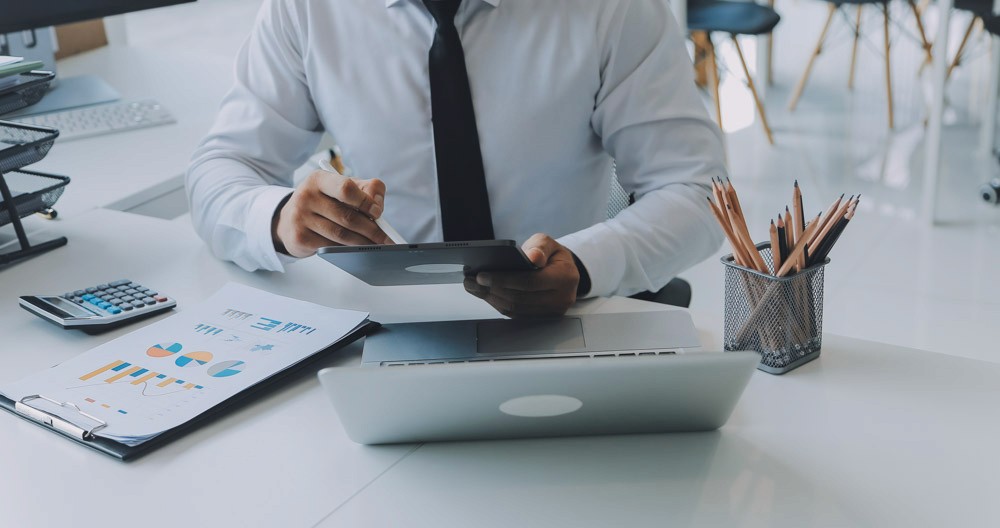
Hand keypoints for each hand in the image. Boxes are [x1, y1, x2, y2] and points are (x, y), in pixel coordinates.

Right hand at [272, 169, 390, 256]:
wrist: (290, 221)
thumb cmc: (324, 202)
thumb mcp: (342, 188)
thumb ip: (367, 189)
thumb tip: (378, 206)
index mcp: (319, 179)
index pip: (346, 188)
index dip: (365, 202)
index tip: (378, 213)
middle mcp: (306, 195)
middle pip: (347, 216)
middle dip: (371, 229)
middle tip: (385, 237)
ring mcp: (300, 217)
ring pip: (341, 234)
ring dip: (363, 242)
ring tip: (376, 245)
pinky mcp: (300, 237)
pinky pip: (331, 246)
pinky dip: (347, 249)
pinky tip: (356, 249)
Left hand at [464, 233, 579, 317]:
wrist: (565, 272)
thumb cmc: (554, 256)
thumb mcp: (549, 243)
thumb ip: (540, 247)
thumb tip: (532, 258)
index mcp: (564, 278)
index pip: (529, 282)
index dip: (503, 280)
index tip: (482, 275)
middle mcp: (560, 299)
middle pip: (519, 298)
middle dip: (491, 289)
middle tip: (470, 281)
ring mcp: (551, 312)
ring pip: (515, 309)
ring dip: (491, 299)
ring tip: (473, 287)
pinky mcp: (541, 318)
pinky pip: (516, 314)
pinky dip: (498, 303)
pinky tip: (485, 294)